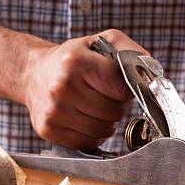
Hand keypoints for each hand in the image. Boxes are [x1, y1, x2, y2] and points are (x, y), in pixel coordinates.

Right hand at [23, 29, 146, 148]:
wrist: (34, 73)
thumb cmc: (74, 59)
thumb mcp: (101, 42)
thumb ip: (131, 53)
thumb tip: (151, 75)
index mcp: (76, 62)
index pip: (122, 89)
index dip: (126, 91)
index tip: (118, 86)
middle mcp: (62, 86)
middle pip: (114, 112)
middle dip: (117, 106)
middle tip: (105, 96)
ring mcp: (54, 110)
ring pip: (103, 130)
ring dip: (106, 122)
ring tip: (95, 106)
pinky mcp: (48, 129)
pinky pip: (88, 142)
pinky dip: (92, 134)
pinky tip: (85, 119)